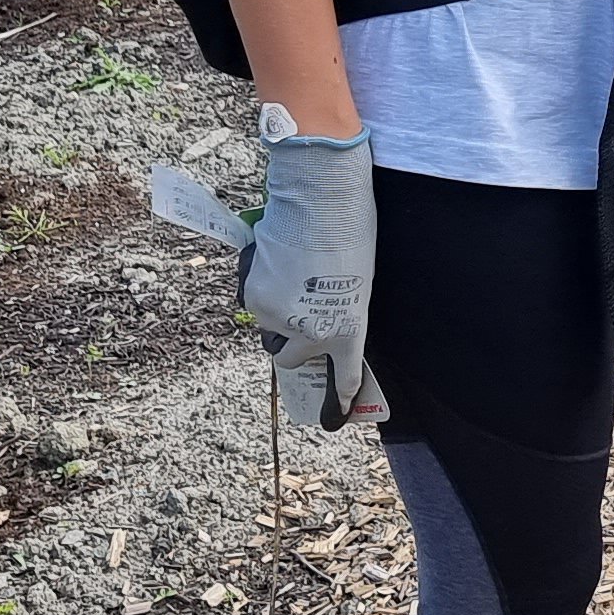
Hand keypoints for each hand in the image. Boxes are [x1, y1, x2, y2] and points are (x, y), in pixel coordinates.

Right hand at [237, 106, 381, 428]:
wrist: (321, 197)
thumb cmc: (351, 230)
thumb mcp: (358, 280)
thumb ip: (341, 309)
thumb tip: (323, 319)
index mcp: (349, 331)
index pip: (343, 378)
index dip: (340, 401)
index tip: (335, 417)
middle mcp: (311, 333)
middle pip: (292, 358)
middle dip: (296, 345)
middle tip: (302, 319)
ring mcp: (279, 317)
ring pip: (271, 329)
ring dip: (279, 314)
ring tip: (294, 278)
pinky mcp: (255, 297)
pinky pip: (256, 305)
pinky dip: (265, 291)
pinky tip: (279, 264)